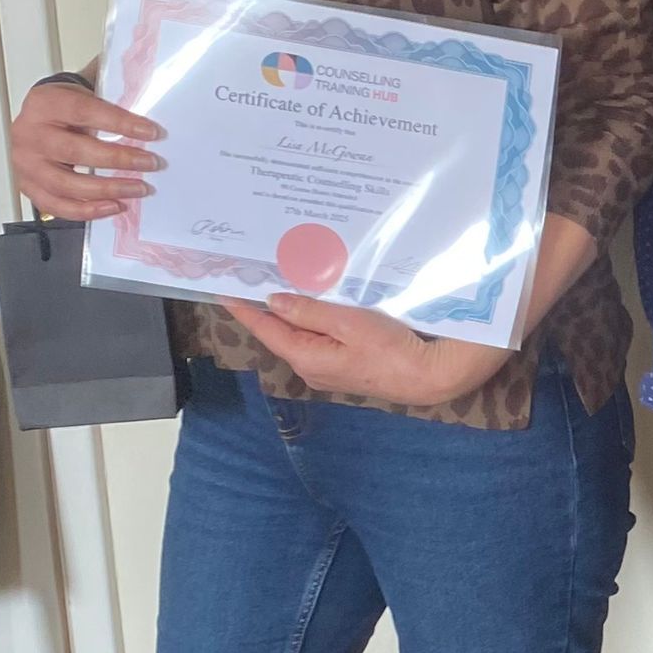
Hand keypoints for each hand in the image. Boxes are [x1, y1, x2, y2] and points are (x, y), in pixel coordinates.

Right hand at [10, 75, 163, 218]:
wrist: (39, 118)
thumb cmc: (66, 108)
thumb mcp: (83, 96)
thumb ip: (108, 109)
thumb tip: (145, 130)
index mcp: (44, 103)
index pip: (84, 112)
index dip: (119, 123)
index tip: (150, 132)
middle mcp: (29, 134)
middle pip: (74, 151)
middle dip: (118, 160)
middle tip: (150, 163)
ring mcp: (25, 163)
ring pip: (65, 184)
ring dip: (107, 190)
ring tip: (137, 189)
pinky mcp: (27, 186)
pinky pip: (57, 206)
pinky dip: (87, 210)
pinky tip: (113, 206)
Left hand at [222, 297, 509, 408]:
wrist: (428, 376)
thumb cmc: (390, 350)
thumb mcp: (348, 323)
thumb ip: (310, 312)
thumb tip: (274, 301)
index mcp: (306, 356)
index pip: (266, 329)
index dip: (244, 308)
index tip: (223, 288)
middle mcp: (310, 367)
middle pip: (280, 332)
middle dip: (265, 306)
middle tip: (250, 276)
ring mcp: (327, 368)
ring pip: (299, 334)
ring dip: (289, 311)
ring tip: (277, 282)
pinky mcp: (344, 364)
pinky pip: (318, 338)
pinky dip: (310, 319)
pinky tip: (314, 302)